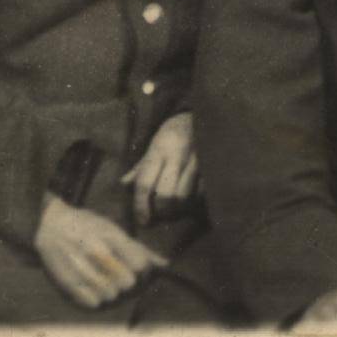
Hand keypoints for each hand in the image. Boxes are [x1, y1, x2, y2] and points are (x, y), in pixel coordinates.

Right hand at [32, 193, 165, 309]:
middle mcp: (96, 252)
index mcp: (110, 236)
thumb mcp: (114, 229)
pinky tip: (94, 290)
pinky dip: (96, 300)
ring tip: (107, 282)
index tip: (139, 269)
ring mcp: (80, 268)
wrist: (48, 225)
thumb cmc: (88, 226)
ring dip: (113, 293)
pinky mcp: (66, 283)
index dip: (144, 270)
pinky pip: (92, 304)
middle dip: (130, 283)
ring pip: (111, 296)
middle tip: (123, 278)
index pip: (140, 264)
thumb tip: (165, 264)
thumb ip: (139, 249)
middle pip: (128, 283)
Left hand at [120, 112, 198, 226]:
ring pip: (184, 197)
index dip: (141, 206)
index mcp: (159, 149)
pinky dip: (194, 203)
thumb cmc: (175, 131)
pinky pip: (201, 193)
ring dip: (177, 210)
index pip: (145, 184)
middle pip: (165, 194)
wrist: (204, 115)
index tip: (142, 221)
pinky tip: (190, 203)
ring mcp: (197, 161)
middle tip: (159, 216)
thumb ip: (141, 166)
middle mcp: (177, 155)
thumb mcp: (154, 144)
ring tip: (173, 212)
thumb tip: (124, 184)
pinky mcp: (212, 166)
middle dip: (161, 211)